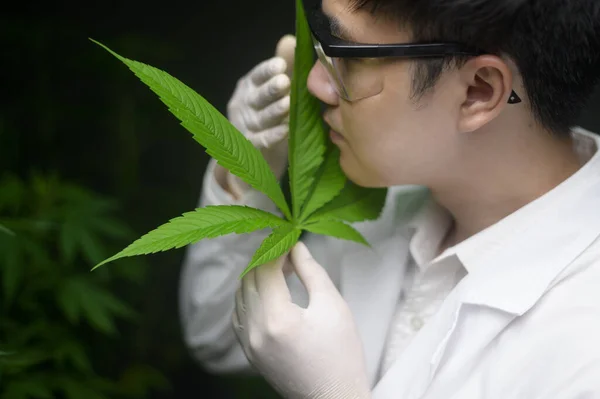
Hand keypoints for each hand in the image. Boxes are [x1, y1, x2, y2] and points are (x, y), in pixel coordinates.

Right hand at [222, 34, 295, 197]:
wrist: (251, 158)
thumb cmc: (266, 117)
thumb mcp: (270, 92)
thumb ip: (280, 67)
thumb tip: (289, 40)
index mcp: (248, 87)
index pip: (256, 76)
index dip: (267, 71)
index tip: (281, 65)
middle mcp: (243, 105)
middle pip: (258, 96)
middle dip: (271, 89)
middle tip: (285, 81)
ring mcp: (244, 127)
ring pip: (261, 118)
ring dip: (274, 111)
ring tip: (287, 105)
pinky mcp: (250, 148)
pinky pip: (261, 141)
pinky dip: (272, 136)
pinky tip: (285, 130)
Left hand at [233, 242, 370, 398]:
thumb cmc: (341, 355)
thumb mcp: (333, 306)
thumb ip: (311, 271)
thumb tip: (295, 246)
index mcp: (277, 318)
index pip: (265, 268)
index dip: (276, 247)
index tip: (289, 236)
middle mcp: (255, 331)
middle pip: (249, 278)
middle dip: (266, 258)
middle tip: (288, 252)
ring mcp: (248, 344)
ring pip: (240, 294)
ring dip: (256, 276)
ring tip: (281, 270)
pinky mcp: (248, 353)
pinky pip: (238, 314)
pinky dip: (249, 296)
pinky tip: (268, 292)